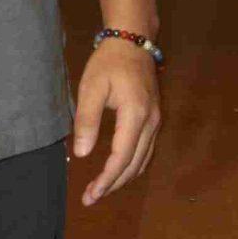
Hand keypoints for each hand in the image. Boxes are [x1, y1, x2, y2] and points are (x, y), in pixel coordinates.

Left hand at [70, 40, 160, 205]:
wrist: (132, 41)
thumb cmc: (108, 63)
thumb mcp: (91, 88)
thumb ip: (86, 121)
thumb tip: (81, 154)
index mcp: (135, 115)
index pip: (121, 157)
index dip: (106, 179)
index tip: (91, 194)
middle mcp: (151, 122)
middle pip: (134, 164)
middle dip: (113, 184)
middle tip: (90, 198)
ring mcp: (156, 120)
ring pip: (143, 160)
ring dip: (123, 177)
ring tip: (101, 188)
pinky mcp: (154, 118)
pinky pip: (146, 150)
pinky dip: (132, 165)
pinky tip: (118, 170)